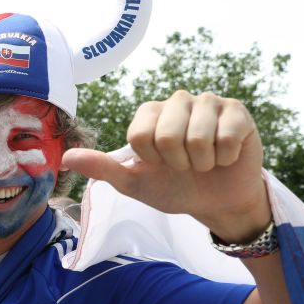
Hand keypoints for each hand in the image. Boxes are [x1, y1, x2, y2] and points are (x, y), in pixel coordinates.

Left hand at [61, 91, 271, 241]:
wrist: (215, 202)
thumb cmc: (173, 188)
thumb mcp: (133, 183)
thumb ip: (102, 168)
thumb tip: (65, 158)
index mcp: (149, 114)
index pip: (140, 135)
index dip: (151, 159)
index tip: (160, 164)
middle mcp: (178, 102)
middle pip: (168, 134)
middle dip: (177, 163)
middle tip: (185, 165)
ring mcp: (209, 103)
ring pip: (198, 136)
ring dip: (201, 162)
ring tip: (205, 161)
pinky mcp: (237, 111)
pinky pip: (226, 136)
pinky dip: (224, 158)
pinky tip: (225, 156)